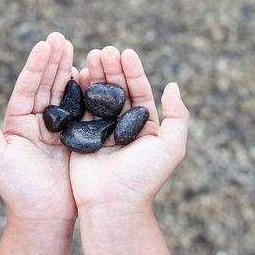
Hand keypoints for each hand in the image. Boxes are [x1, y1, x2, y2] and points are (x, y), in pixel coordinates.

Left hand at [0, 32, 77, 221]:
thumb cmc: (16, 189)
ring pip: (64, 93)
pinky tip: (92, 75)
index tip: (46, 44)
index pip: (27, 87)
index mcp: (17, 122)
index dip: (37, 65)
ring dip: (69, 71)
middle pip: (46, 84)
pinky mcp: (76, 138)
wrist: (43, 217)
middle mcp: (37, 121)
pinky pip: (82, 111)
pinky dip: (86, 93)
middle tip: (62, 37)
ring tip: (77, 49)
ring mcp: (58, 129)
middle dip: (54, 60)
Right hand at [69, 47, 188, 214]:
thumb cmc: (144, 177)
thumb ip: (177, 116)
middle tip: (104, 50)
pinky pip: (80, 109)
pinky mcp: (81, 137)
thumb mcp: (171, 147)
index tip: (125, 52)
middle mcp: (123, 126)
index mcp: (144, 126)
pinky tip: (78, 73)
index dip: (133, 71)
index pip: (139, 91)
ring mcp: (101, 131)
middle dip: (111, 68)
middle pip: (117, 90)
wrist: (113, 204)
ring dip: (95, 75)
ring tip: (91, 55)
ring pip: (98, 96)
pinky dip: (79, 91)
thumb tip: (172, 85)